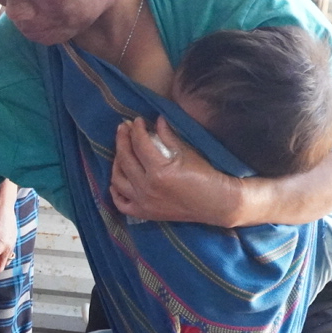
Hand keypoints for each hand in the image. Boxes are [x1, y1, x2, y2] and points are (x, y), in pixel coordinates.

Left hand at [109, 116, 240, 225]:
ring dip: (116, 163)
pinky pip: (121, 204)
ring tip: (121, 151)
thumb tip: (157, 119)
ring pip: (118, 180)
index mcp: (159, 171)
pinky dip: (115, 192)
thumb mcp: (187, 152)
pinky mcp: (145, 213)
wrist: (216, 203)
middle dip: (123, 140)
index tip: (137, 120)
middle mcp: (147, 188)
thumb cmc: (205, 175)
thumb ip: (168, 135)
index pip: (140, 144)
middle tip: (124, 128)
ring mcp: (144, 202)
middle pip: (125, 159)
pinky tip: (117, 181)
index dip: (137, 129)